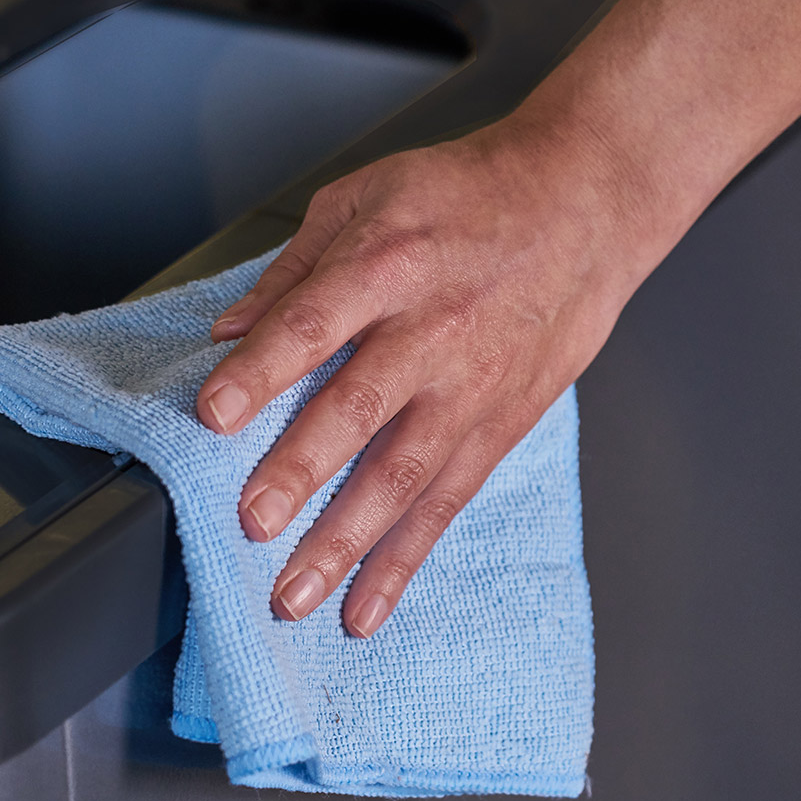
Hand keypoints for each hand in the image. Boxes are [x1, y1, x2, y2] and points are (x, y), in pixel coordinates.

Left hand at [193, 113, 669, 637]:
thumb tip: (228, 331)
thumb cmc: (471, 194)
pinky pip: (446, 503)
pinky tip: (365, 607)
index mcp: (388, 262)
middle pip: (360, 407)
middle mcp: (432, 329)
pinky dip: (404, 561)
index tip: (214, 414)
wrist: (586, 204)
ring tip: (294, 596)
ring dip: (345, 542)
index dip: (262, 370)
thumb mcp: (369, 194)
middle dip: (302, 470)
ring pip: (404, 474)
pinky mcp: (499, 426)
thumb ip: (294, 268)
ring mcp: (470, 387)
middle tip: (253, 522)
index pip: (314, 322)